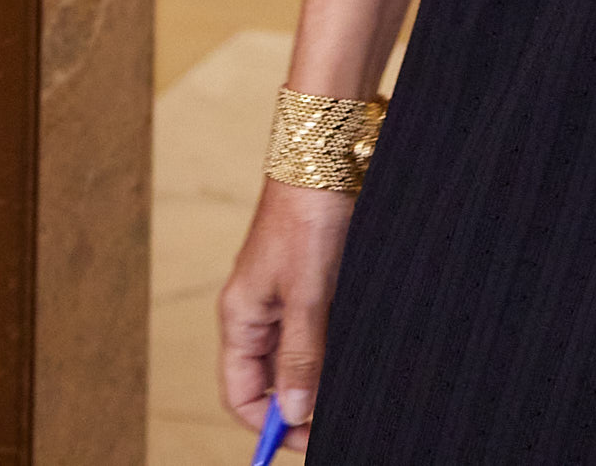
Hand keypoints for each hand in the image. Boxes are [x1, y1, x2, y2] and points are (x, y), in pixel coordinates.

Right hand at [219, 179, 356, 446]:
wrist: (326, 157)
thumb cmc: (308, 217)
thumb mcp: (306, 295)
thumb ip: (300, 356)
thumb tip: (294, 412)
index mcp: (241, 318)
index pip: (241, 394)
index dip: (272, 424)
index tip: (310, 439)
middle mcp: (256, 312)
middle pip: (268, 382)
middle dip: (298, 407)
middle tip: (336, 420)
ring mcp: (282, 298)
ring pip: (294, 358)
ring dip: (317, 379)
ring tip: (349, 391)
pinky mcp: (308, 282)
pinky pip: (313, 332)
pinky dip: (329, 351)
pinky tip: (354, 355)